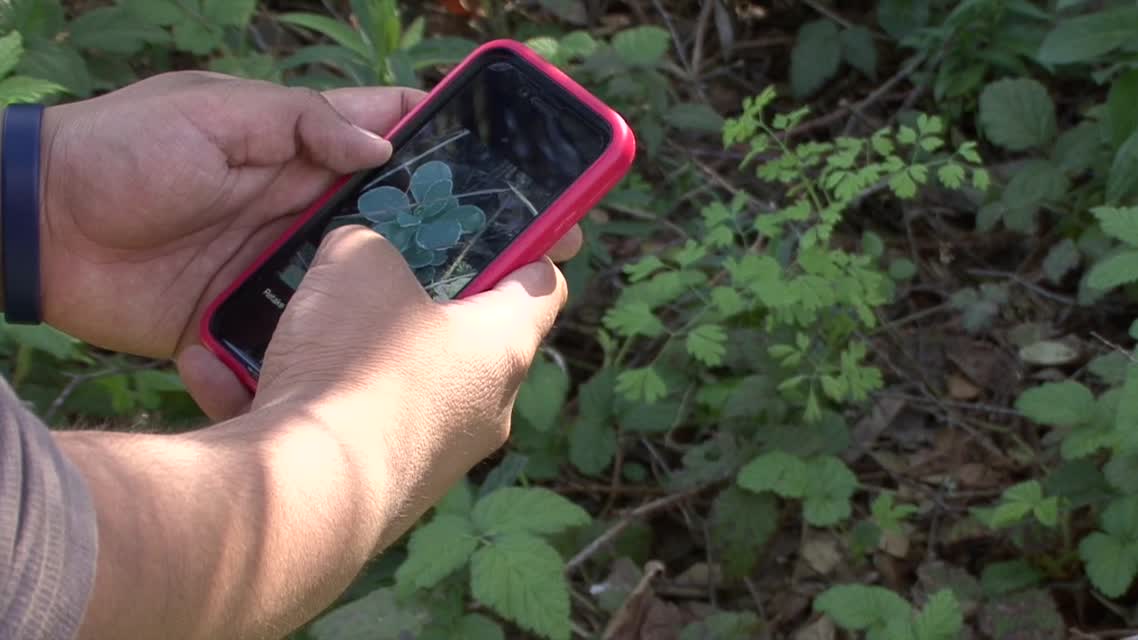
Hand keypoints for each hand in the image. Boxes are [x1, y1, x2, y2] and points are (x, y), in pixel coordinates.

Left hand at [38, 71, 584, 418]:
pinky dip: (308, 366)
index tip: (517, 175)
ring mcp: (276, 274)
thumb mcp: (218, 115)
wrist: (40, 231)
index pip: (396, 150)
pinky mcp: (241, 325)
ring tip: (448, 339)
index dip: (455, 159)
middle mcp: (302, 217)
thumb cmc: (126, 151)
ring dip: (391, 317)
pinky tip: (355, 385)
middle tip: (512, 268)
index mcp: (303, 156)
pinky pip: (291, 350)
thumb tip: (382, 145)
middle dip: (449, 248)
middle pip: (392, 233)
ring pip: (353, 298)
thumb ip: (302, 125)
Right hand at [254, 224, 567, 545]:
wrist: (303, 494)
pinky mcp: (373, 492)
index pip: (542, 285)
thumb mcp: (358, 262)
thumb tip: (355, 257)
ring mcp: (428, 456)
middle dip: (408, 298)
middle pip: (458, 336)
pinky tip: (216, 375)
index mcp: (503, 347)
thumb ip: (365, 245)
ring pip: (383, 384)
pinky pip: (331, 430)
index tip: (501, 225)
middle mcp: (481, 409)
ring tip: (274, 320)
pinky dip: (281, 401)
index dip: (526, 246)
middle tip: (368, 265)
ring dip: (329, 349)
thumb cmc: (355, 365)